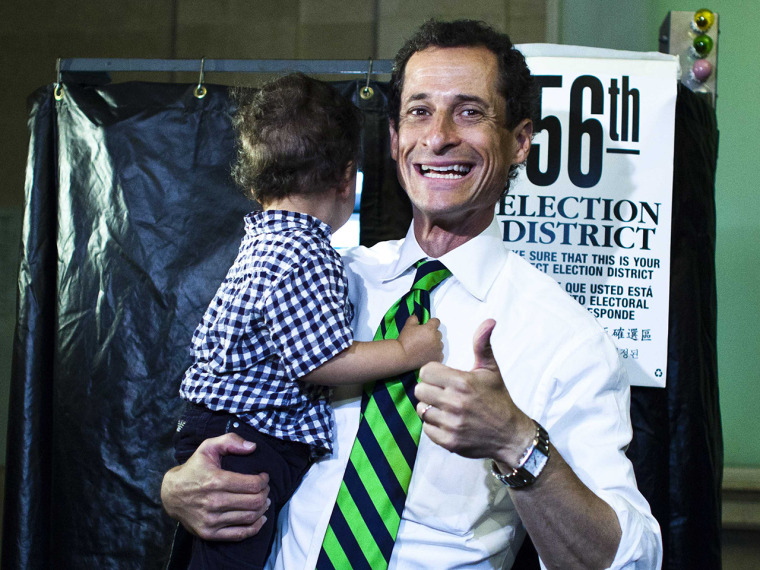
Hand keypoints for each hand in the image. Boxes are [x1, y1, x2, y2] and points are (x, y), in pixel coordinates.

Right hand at [161, 433, 270, 540]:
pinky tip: (260, 518)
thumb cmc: (194, 469)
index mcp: (216, 481)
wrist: (171, 494)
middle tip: (265, 488)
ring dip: (262, 508)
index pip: (252, 485)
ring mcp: (211, 520)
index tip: (264, 477)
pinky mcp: (209, 533)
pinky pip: (240, 534)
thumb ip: (230, 441)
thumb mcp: (208, 447)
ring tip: (264, 501)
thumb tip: (253, 447)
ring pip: (250, 517)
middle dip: (265, 493)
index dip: (264, 481)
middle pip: (254, 502)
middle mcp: (214, 502)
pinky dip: (255, 527)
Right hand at [397, 314, 443, 368]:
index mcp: (430, 329)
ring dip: (434, 344)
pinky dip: (435, 354)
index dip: (431, 323)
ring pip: (439, 344)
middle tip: (422, 338)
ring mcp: (438, 349)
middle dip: (432, 334)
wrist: (402, 356)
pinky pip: (440, 354)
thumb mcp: (407, 325)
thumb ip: (414, 318)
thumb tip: (417, 317)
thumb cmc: (405, 342)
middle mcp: (436, 338)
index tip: (428, 325)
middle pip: (438, 333)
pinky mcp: (437, 358)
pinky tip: (427, 354)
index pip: (436, 321)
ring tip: (423, 347)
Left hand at [413, 319, 534, 465]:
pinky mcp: (449, 442)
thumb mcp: (491, 370)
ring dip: (430, 408)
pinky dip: (434, 426)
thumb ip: (482, 345)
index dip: (432, 373)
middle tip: (442, 393)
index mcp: (462, 382)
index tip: (442, 378)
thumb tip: (489, 321)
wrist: (511, 435)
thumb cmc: (498, 399)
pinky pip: (426, 429)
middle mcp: (455, 403)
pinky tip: (447, 421)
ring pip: (421, 410)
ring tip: (444, 407)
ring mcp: (452, 424)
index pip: (425, 371)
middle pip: (419, 390)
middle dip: (429, 390)